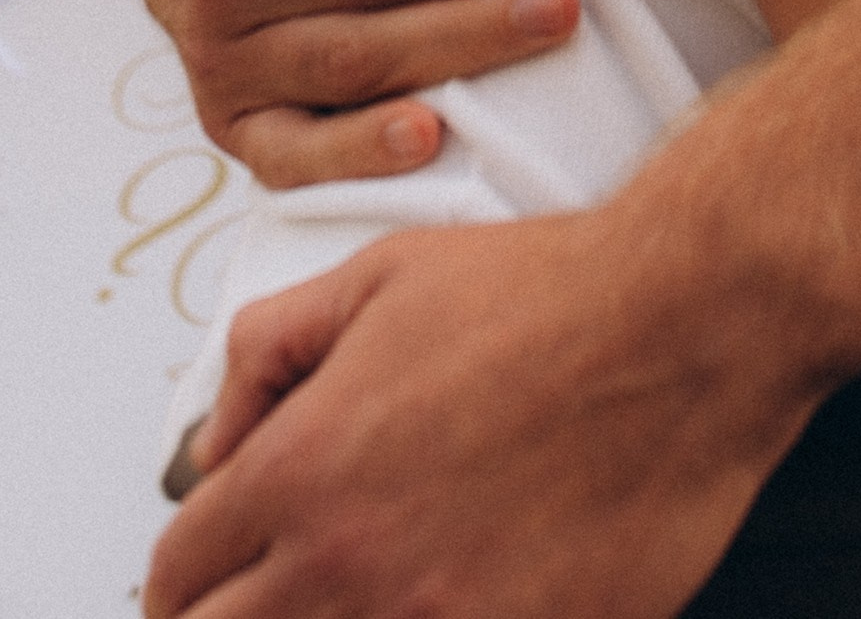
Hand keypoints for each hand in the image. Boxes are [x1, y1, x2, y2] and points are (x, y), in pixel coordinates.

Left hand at [144, 210, 811, 618]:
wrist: (684, 328)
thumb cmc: (547, 295)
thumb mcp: (379, 275)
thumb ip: (269, 352)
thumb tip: (214, 437)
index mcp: (307, 469)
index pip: (180, 570)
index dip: (176, 579)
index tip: (191, 583)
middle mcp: (355, 563)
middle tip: (246, 603)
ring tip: (344, 597)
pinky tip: (438, 599)